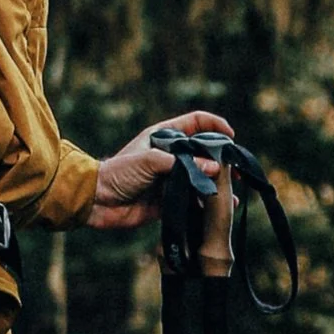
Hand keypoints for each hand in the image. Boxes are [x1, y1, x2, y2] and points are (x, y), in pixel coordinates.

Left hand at [84, 107, 234, 232]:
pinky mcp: (168, 200)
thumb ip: (183, 164)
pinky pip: (192, 201)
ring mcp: (170, 178)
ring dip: (217, 185)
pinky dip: (206, 205)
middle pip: (203, 153)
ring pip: (201, 179)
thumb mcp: (150, 161)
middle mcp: (170, 156)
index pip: (195, 123)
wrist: (97, 202)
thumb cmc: (118, 173)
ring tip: (231, 194)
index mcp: (163, 137)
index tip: (231, 136)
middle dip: (222, 160)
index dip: (214, 125)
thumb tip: (214, 169)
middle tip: (236, 171)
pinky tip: (219, 210)